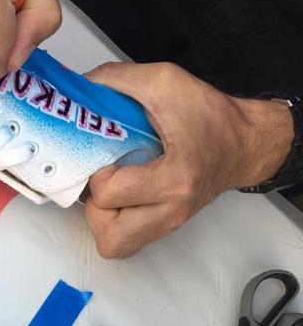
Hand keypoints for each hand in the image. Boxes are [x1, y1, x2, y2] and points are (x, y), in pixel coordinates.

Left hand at [83, 62, 294, 257]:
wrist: (244, 143)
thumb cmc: (210, 115)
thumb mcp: (165, 81)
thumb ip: (117, 79)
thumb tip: (81, 86)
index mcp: (175, 178)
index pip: (109, 194)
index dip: (99, 174)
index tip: (113, 156)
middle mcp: (172, 210)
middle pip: (109, 237)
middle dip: (97, 209)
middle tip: (106, 182)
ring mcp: (169, 224)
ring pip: (114, 246)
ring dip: (102, 221)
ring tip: (111, 193)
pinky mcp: (166, 228)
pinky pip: (126, 243)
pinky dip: (114, 225)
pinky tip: (121, 200)